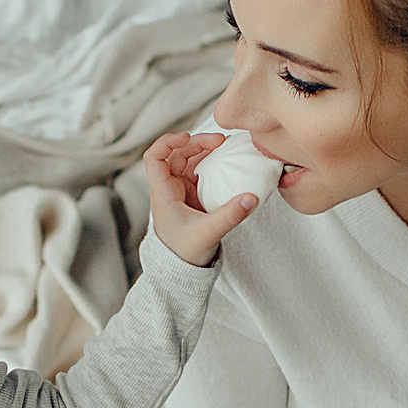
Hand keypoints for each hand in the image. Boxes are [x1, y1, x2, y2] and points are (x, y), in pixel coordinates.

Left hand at [143, 131, 257, 265]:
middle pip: (177, 154)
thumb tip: (252, 197)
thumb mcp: (208, 234)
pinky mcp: (193, 196)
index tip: (188, 138)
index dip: (168, 142)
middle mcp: (169, 188)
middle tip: (221, 140)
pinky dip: (211, 163)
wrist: (182, 270)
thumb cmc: (186, 253)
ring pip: (189, 161)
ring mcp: (181, 191)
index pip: (154, 158)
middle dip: (197, 143)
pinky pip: (200, 172)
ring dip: (205, 150)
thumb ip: (230, 216)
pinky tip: (226, 161)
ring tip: (225, 145)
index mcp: (163, 194)